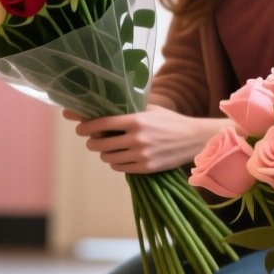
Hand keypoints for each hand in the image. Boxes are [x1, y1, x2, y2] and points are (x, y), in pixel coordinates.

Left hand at [62, 109, 229, 174]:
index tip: (80, 128)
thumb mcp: (149, 109)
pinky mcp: (146, 168)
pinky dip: (115, 163)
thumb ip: (128, 109)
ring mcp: (141, 155)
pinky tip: (119, 157)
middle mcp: (136, 138)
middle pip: (100, 143)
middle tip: (92, 140)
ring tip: (107, 148)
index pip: (101, 123)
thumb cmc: (169, 121)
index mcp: (136, 120)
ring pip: (107, 157)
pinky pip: (119, 168)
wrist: (193, 139)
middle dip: (92, 142)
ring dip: (103, 153)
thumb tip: (103, 106)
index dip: (85, 127)